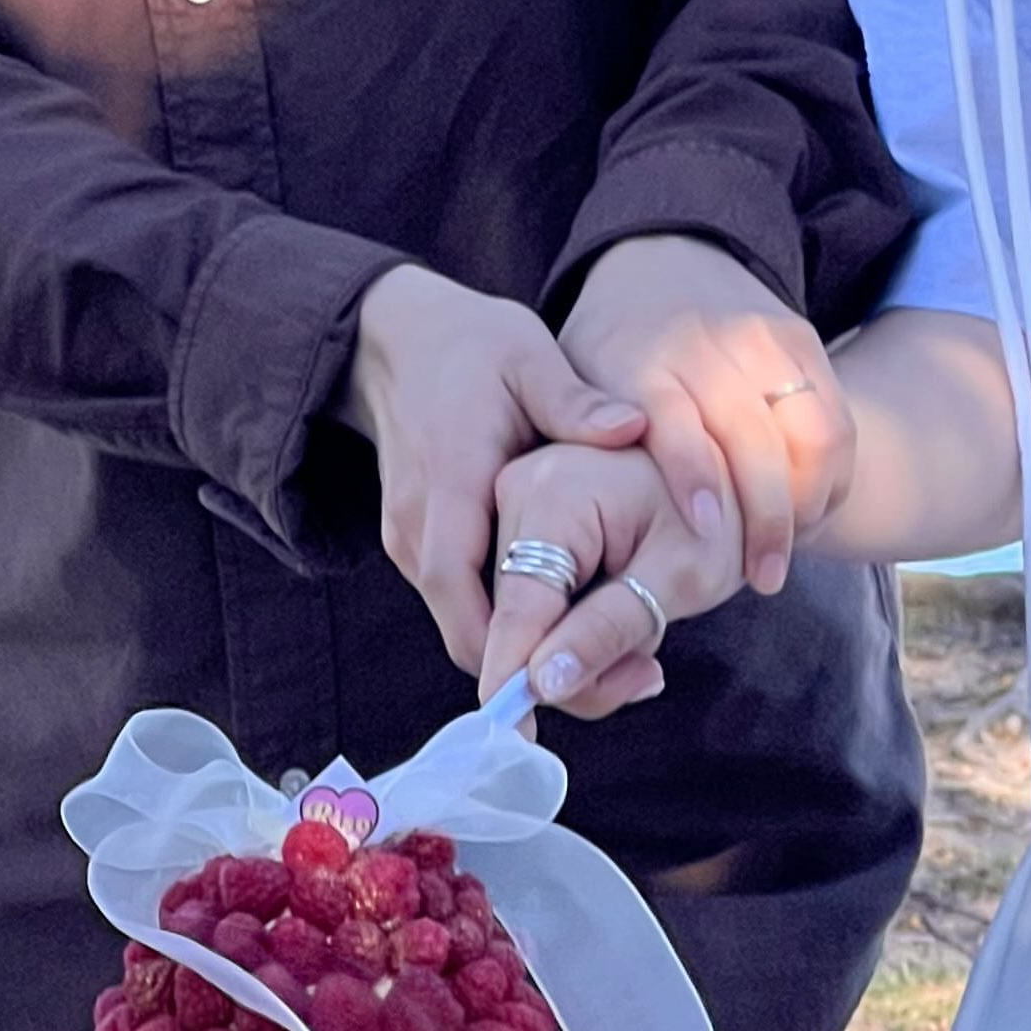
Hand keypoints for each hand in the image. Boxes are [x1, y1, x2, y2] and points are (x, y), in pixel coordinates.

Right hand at [343, 264, 644, 672]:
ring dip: (529, 653)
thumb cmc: (471, 348)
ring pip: (469, 628)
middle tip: (619, 684)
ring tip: (616, 661)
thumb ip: (575, 401)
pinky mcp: (422, 549)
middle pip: (468, 635)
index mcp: (447, 488)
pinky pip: (467, 607)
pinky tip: (577, 620)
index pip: (461, 593)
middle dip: (534, 671)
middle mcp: (418, 530)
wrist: (398, 341)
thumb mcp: (529, 357)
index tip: (558, 690)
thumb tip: (632, 425)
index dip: (504, 650)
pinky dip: (515, 625)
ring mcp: (412, 544)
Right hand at [479, 442, 743, 716]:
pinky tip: (619, 616)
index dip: (510, 675)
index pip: (515, 607)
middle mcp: (513, 491)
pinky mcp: (520, 527)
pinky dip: (571, 630)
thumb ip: (606, 632)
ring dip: (575, 652)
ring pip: (517, 622)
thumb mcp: (678, 577)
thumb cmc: (722, 510)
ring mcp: (511, 507)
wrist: (738, 462)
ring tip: (644, 632)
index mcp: (550, 491)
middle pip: (510, 623)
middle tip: (642, 677)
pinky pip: (528, 604)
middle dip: (566, 669)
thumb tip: (541, 685)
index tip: (518, 736)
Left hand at [558, 235, 854, 595]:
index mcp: (641, 361)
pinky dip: (831, 477)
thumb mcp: (568, 385)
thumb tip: (580, 507)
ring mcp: (762, 339)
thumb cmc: (605, 355)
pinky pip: (834, 420)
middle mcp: (707, 345)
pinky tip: (810, 518)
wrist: (661, 259)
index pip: (676, 422)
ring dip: (807, 503)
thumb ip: (577, 439)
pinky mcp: (801, 339)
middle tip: (763, 579)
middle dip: (766, 516)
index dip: (694, 476)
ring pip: (809, 431)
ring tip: (787, 554)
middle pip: (754, 438)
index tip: (707, 532)